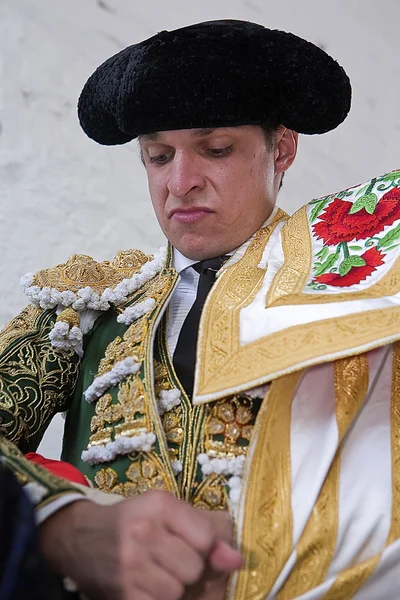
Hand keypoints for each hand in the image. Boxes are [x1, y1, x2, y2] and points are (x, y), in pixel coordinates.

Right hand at [39, 491, 241, 599]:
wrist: (79, 537)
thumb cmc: (131, 520)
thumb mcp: (166, 511)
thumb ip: (206, 528)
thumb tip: (237, 560)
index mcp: (159, 505)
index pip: (206, 536)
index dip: (206, 546)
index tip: (193, 544)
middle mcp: (144, 532)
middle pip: (195, 567)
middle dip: (190, 569)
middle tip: (172, 560)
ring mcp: (130, 566)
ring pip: (179, 591)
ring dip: (175, 588)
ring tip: (159, 574)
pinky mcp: (122, 594)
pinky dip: (160, 598)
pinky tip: (149, 587)